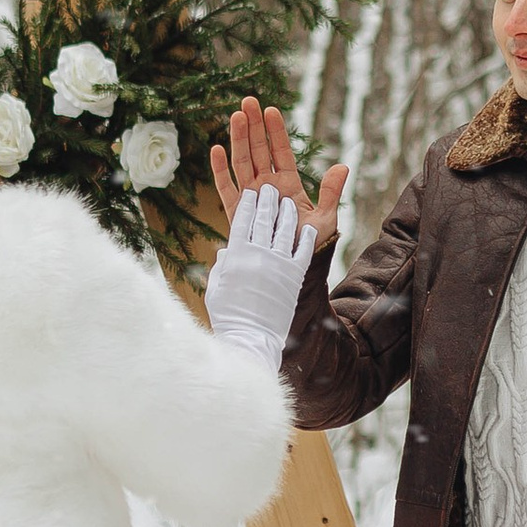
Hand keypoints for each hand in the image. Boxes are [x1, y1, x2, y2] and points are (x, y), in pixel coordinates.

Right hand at [204, 180, 311, 365]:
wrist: (250, 339)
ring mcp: (278, 264)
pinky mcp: (295, 276)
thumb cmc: (228, 316)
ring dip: (287, 213)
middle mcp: (258, 254)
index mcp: (236, 255)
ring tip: (288, 203)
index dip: (246, 204)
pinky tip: (309, 228)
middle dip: (266, 201)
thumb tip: (226, 252)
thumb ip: (222, 267)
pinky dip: (306, 238)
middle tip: (269, 188)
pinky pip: (302, 251)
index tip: (249, 192)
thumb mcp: (216, 288)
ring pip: (284, 230)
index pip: (241, 220)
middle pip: (263, 219)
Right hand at [208, 96, 348, 251]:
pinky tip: (216, 149)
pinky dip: (220, 170)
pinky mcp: (237, 212)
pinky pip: (226, 188)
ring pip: (241, 162)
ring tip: (236, 115)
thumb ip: (331, 193)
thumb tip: (342, 166)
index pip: (281, 152)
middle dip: (253, 126)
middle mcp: (267, 187)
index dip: (276, 132)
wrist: (293, 271)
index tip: (272, 110)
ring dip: (238, 139)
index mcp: (288, 185)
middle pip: (258, 150)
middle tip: (249, 100)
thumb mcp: (326, 218)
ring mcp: (251, 198)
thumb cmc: (310, 247)